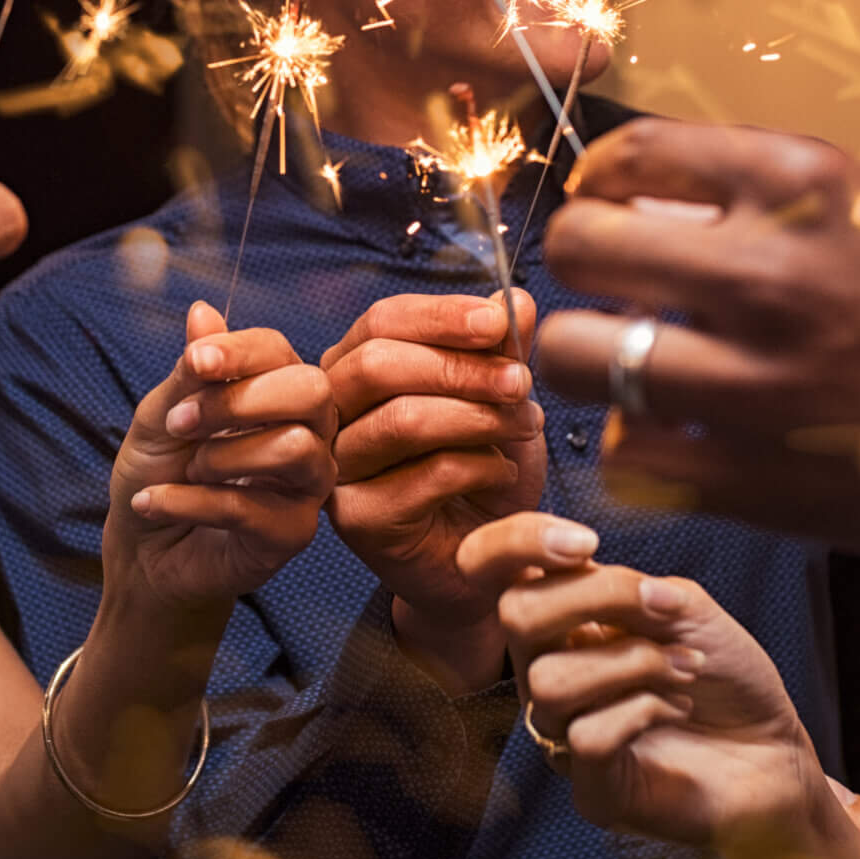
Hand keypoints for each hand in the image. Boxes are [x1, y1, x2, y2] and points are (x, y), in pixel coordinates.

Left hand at [103, 301, 337, 614]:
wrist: (142, 550)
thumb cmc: (159, 473)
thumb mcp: (162, 415)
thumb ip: (190, 371)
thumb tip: (203, 310)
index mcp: (277, 391)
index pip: (280, 351)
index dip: (239, 351)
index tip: (194, 362)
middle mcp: (307, 431)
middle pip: (312, 391)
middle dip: (238, 400)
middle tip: (182, 423)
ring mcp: (307, 484)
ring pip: (293, 448)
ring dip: (218, 457)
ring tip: (186, 470)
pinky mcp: (294, 533)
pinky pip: (249, 507)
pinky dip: (187, 501)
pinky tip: (154, 503)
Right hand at [321, 290, 544, 689]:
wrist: (488, 560)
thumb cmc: (484, 473)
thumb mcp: (500, 400)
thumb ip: (499, 350)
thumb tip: (513, 298)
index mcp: (356, 368)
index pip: (382, 321)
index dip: (441, 315)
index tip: (500, 321)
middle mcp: (333, 414)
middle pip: (379, 365)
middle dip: (461, 367)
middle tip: (522, 382)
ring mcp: (338, 469)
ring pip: (402, 420)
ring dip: (479, 416)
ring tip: (525, 425)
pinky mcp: (357, 520)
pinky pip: (424, 475)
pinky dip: (479, 466)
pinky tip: (503, 472)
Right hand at [460, 512, 859, 858]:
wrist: (774, 751)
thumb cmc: (725, 675)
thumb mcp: (687, 607)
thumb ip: (636, 586)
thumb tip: (594, 578)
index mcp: (559, 618)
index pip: (488, 565)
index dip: (516, 540)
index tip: (587, 543)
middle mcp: (546, 670)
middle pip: (515, 613)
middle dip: (598, 595)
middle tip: (663, 609)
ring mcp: (562, 733)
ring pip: (552, 680)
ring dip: (635, 662)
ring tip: (687, 668)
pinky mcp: (591, 789)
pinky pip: (586, 737)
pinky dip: (643, 710)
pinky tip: (677, 709)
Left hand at [534, 121, 859, 549]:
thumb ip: (772, 183)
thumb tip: (656, 190)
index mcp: (804, 186)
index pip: (631, 155)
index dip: (602, 181)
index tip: (610, 202)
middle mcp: (768, 276)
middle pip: (577, 247)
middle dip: (582, 261)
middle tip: (611, 284)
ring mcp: (754, 383)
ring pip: (574, 354)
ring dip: (591, 355)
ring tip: (629, 360)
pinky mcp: (751, 479)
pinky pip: (624, 452)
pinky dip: (637, 444)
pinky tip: (678, 432)